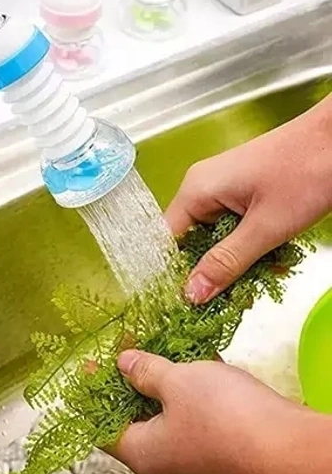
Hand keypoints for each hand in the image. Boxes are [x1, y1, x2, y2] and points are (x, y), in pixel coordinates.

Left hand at [109, 350, 329, 473]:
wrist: (284, 441)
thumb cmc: (220, 414)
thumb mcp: (174, 381)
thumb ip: (144, 371)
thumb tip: (122, 363)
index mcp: (141, 449)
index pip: (101, 424)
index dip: (93, 393)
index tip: (92, 363)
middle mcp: (161, 453)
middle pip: (130, 413)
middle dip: (126, 379)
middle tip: (122, 346)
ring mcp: (188, 445)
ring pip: (161, 406)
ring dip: (156, 376)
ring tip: (148, 343)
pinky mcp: (212, 434)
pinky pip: (187, 405)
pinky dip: (182, 382)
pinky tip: (182, 353)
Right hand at [165, 96, 331, 303]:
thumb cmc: (307, 170)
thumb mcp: (266, 227)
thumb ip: (227, 262)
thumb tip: (192, 293)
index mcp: (196, 190)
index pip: (166, 240)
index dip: (173, 272)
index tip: (186, 302)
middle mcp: (202, 188)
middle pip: (191, 241)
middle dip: (212, 269)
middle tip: (233, 296)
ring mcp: (222, 189)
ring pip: (216, 237)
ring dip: (236, 259)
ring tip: (262, 275)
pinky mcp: (242, 191)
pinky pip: (233, 228)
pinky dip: (249, 245)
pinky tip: (272, 256)